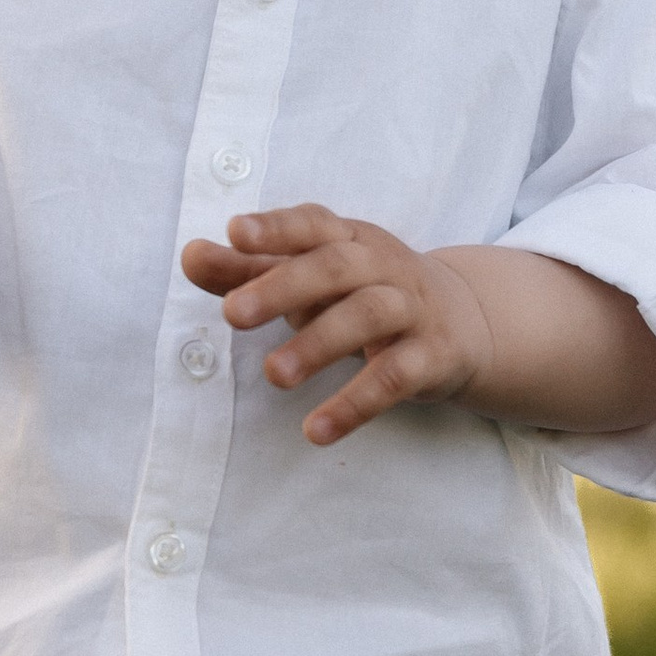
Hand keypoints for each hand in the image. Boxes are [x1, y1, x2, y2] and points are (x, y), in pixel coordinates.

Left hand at [180, 203, 497, 444]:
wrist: (466, 321)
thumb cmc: (363, 292)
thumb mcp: (311, 276)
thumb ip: (249, 269)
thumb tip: (190, 256)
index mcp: (349, 238)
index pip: (312, 223)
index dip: (276, 227)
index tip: (236, 232)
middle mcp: (383, 264)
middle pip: (335, 267)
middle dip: (282, 287)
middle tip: (232, 314)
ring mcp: (412, 308)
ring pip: (368, 314)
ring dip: (318, 344)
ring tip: (272, 376)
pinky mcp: (433, 355)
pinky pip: (395, 377)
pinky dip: (355, 404)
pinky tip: (315, 431)